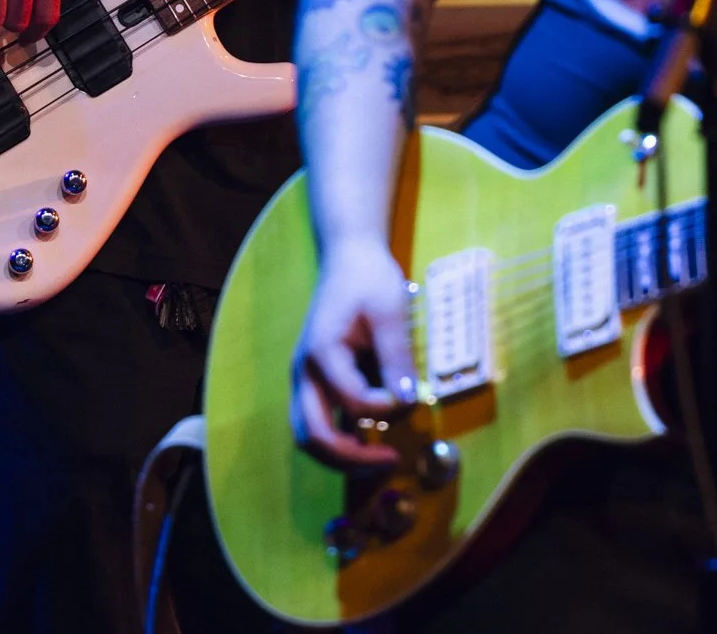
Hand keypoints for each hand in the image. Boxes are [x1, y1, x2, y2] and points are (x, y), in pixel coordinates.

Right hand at [290, 236, 417, 469]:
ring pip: (308, 435)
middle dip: (351, 457)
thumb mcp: (390, 310)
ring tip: (378, 458)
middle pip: (312, 435)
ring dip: (341, 455)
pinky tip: (369, 439)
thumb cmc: (368, 277)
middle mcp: (305, 371)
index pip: (352, 402)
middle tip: (390, 460)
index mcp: (322, 352)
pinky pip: (317, 423)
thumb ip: (396, 355)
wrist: (348, 257)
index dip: (385, 407)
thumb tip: (407, 399)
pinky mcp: (315, 381)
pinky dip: (339, 440)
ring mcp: (306, 378)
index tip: (411, 394)